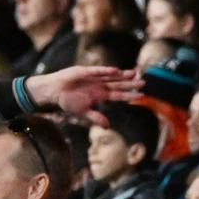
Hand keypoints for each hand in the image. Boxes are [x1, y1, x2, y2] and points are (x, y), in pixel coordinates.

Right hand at [24, 66, 143, 124]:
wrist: (54, 93)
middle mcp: (100, 85)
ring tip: (134, 74)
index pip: (118, 94)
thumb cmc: (68, 102)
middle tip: (143, 83)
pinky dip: (105, 70)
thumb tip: (107, 127)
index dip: (129, 95)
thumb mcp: (83, 112)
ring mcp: (93, 77)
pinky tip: (115, 70)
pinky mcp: (84, 72)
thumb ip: (95, 117)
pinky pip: (97, 71)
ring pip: (110, 76)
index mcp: (100, 95)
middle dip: (130, 83)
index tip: (141, 96)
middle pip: (118, 84)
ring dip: (122, 75)